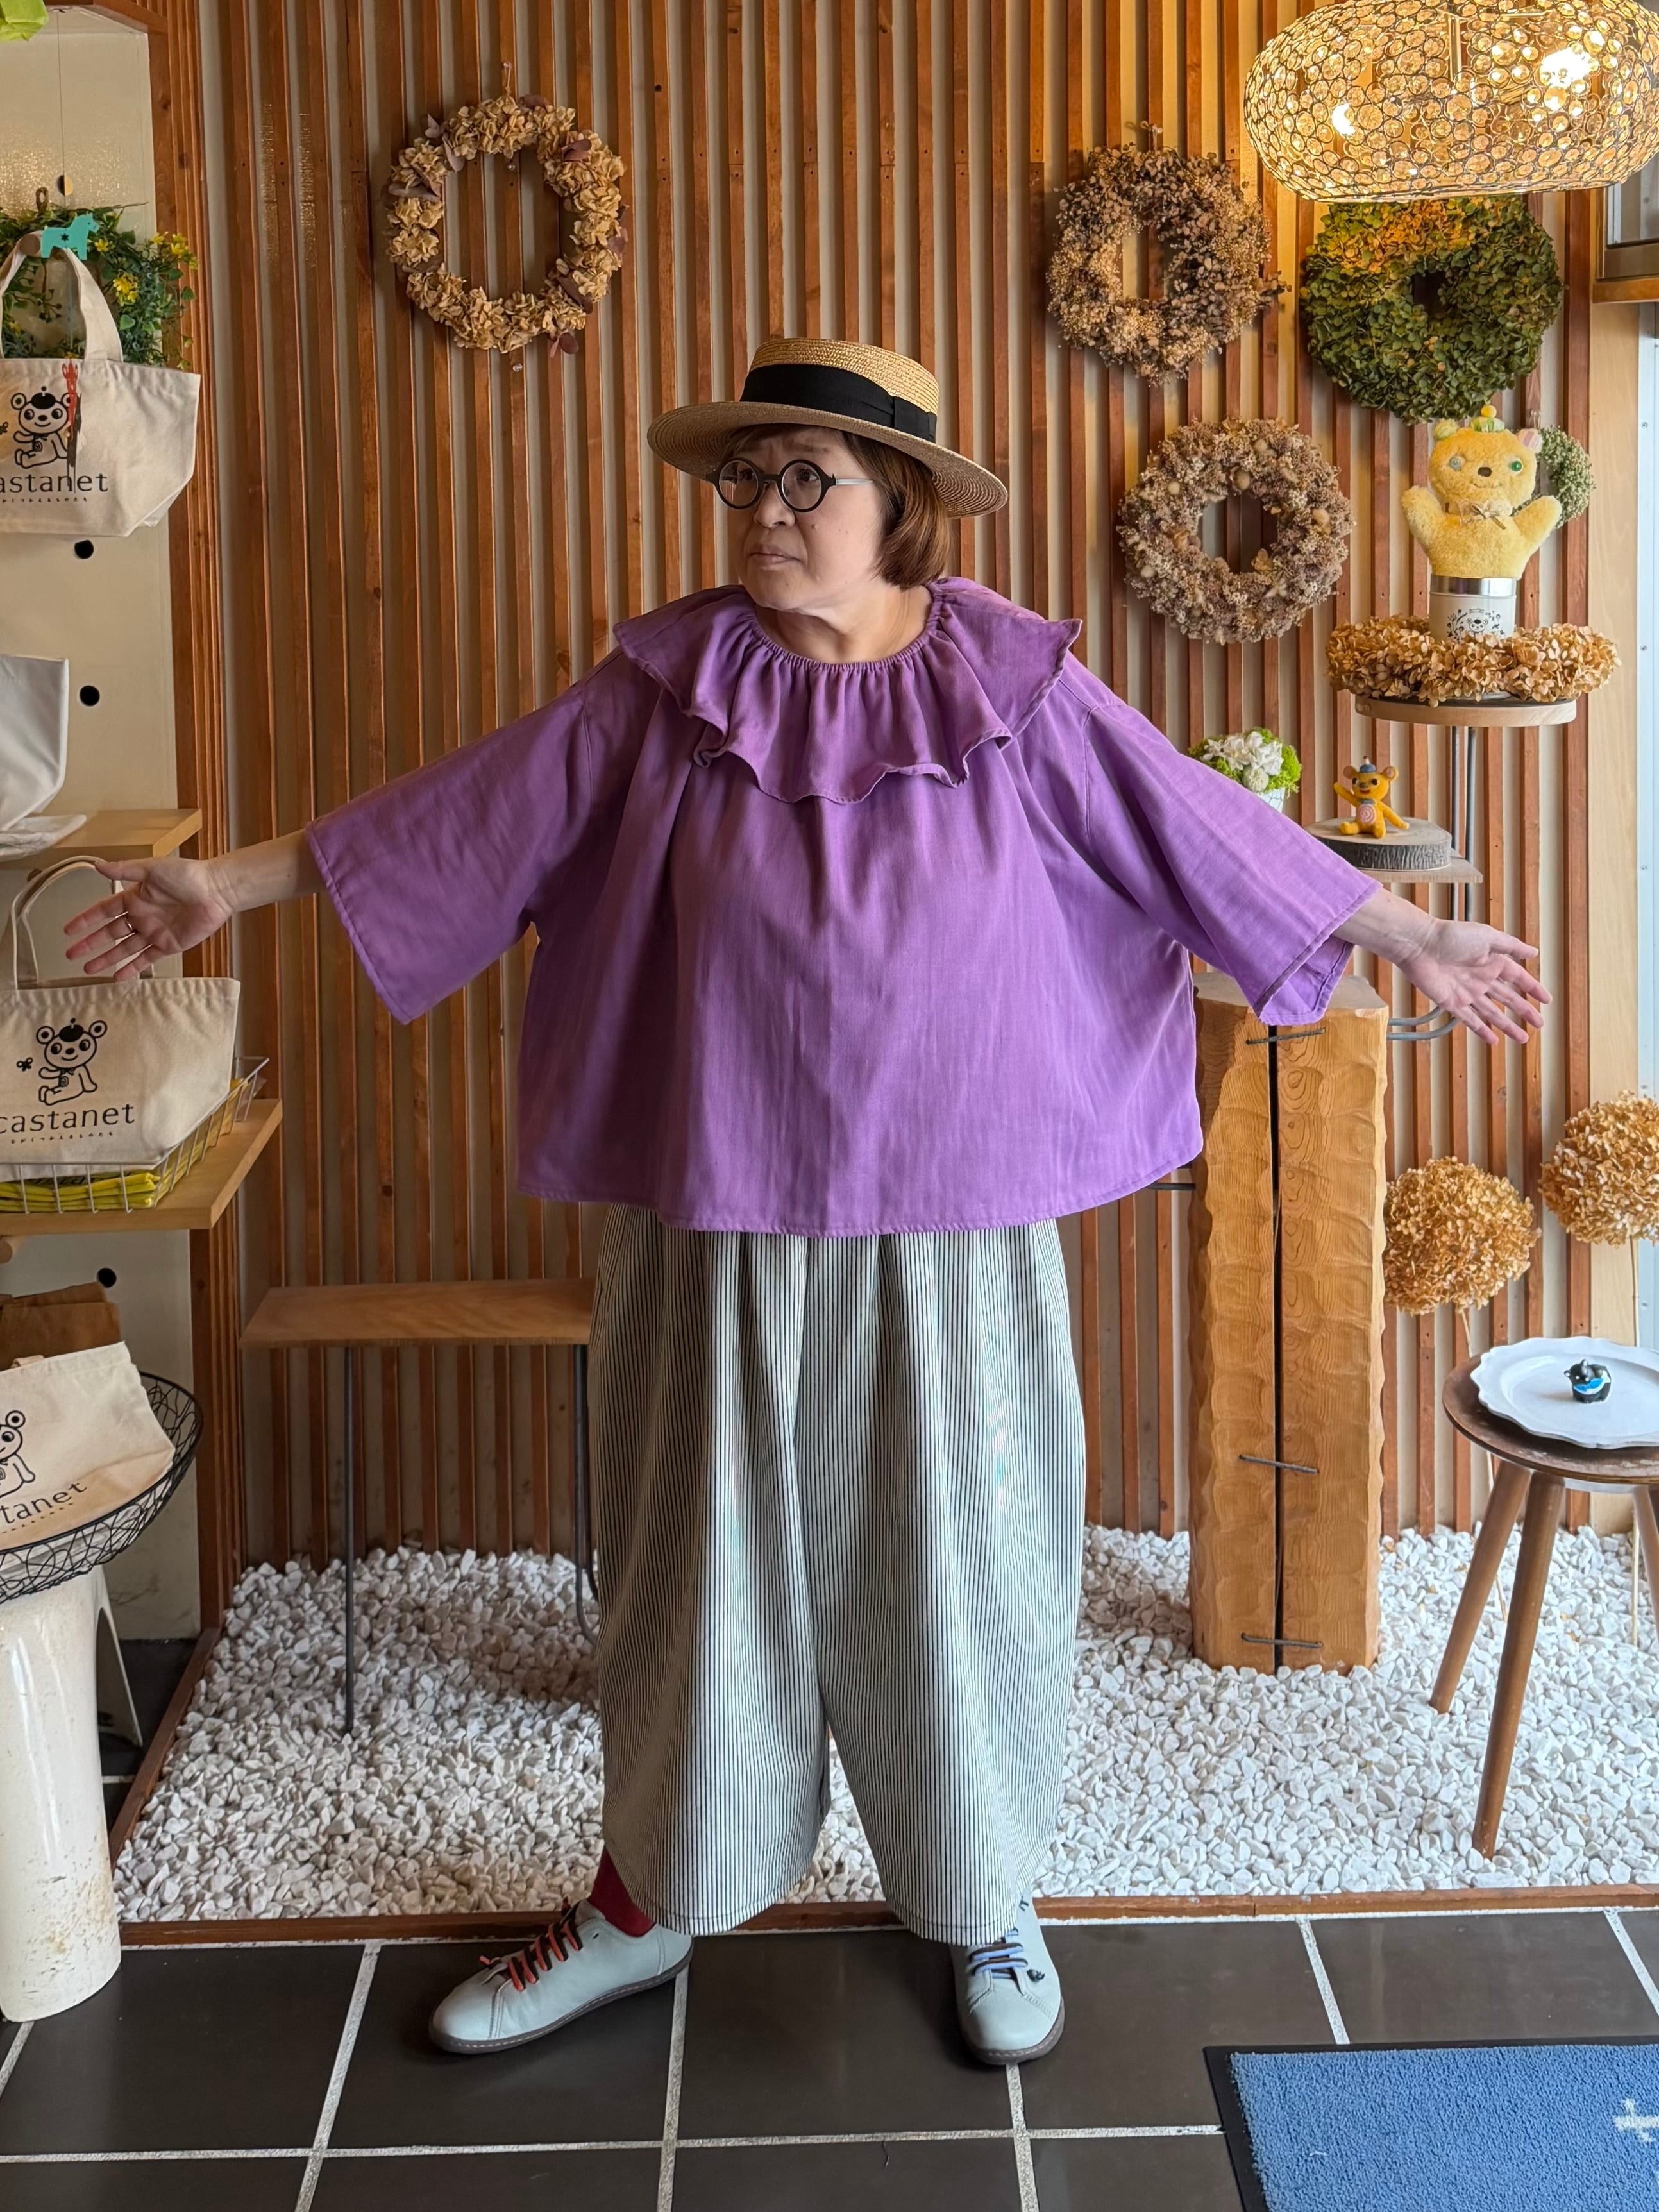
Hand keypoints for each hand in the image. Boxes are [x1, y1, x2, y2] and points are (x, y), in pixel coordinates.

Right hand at [63, 856, 234, 980]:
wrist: (216, 891)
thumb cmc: (186, 875)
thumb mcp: (151, 869)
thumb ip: (124, 870)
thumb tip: (96, 865)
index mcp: (134, 897)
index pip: (103, 911)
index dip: (85, 920)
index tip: (68, 930)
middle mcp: (141, 916)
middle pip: (110, 933)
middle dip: (90, 944)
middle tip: (71, 954)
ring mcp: (154, 932)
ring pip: (124, 949)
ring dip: (106, 959)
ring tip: (88, 970)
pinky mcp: (168, 945)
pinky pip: (146, 959)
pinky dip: (132, 969)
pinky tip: (118, 977)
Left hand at [1394, 917, 1548, 1046]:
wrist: (1419, 946)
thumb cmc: (1451, 936)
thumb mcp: (1487, 936)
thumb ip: (1511, 946)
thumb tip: (1534, 953)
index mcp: (1493, 962)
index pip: (1519, 979)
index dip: (1533, 989)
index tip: (1547, 1001)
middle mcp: (1482, 979)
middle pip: (1508, 999)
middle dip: (1525, 1012)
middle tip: (1540, 1024)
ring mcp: (1467, 993)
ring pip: (1492, 1013)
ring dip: (1507, 1025)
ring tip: (1523, 1038)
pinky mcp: (1451, 1003)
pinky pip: (1469, 1020)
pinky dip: (1482, 1030)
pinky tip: (1494, 1040)